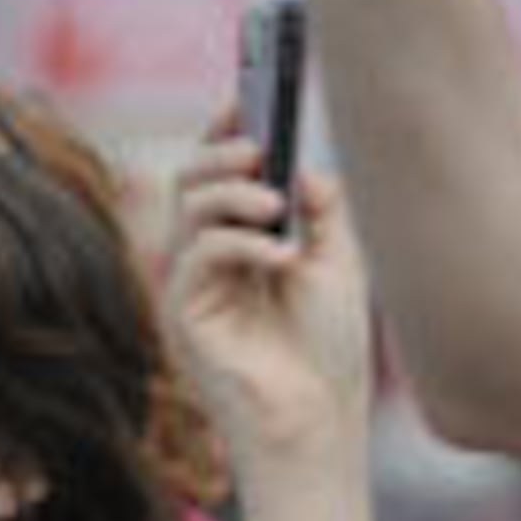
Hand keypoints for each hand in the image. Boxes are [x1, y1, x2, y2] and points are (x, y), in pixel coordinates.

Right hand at [163, 141, 376, 473]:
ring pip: (188, 208)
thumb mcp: (336, 264)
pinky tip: (280, 256)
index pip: (222, 173)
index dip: (228, 130)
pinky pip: (198, 254)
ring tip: (275, 202)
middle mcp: (209, 260)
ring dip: (233, 193)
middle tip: (257, 146)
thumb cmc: (325, 354)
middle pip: (191, 179)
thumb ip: (319, 211)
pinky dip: (240, 243)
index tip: (249, 95)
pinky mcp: (185, 315)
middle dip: (221, 151)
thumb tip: (301, 168)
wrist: (317, 424)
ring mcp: (193, 287)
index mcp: (242, 243)